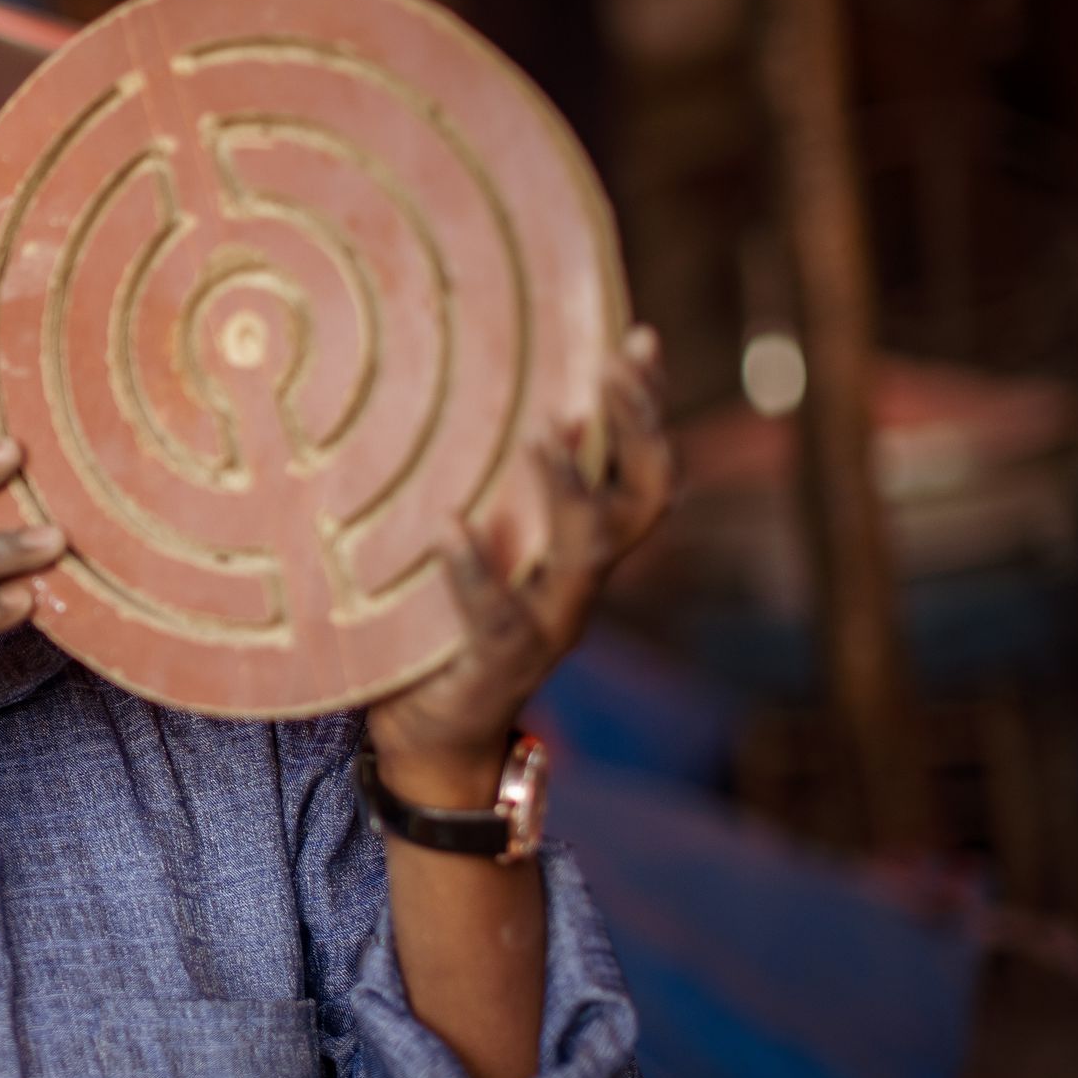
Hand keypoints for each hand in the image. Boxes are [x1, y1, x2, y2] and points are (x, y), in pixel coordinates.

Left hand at [366, 326, 674, 806]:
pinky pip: (498, 616)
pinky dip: (474, 570)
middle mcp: (579, 583)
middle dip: (636, 428)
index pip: (640, 468)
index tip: (638, 338)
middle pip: (641, 500)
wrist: (431, 738)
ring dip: (571, 489)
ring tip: (542, 434)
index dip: (648, 406)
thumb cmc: (443, 621)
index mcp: (578, 548)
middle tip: (612, 366)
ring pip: (589, 554)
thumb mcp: (469, 541)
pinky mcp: (499, 666)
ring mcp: (547, 627)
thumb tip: (430, 385)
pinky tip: (448, 526)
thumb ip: (472, 484)